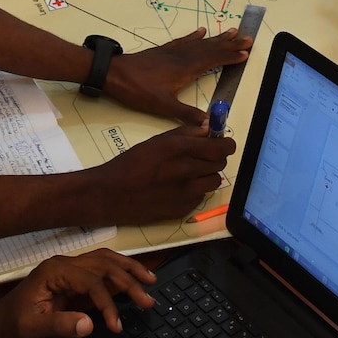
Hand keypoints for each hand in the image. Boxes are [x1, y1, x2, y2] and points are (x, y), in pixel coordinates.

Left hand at [0, 249, 156, 337]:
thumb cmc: (13, 326)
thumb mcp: (31, 329)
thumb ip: (59, 326)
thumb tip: (90, 325)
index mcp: (54, 271)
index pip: (90, 281)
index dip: (107, 302)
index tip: (115, 325)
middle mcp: (65, 264)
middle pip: (103, 265)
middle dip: (128, 281)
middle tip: (148, 301)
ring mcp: (70, 270)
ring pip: (105, 262)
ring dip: (128, 271)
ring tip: (150, 281)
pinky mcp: (74, 280)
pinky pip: (101, 272)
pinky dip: (120, 275)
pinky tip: (134, 281)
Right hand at [87, 124, 234, 222]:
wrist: (111, 194)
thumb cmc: (131, 163)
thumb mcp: (157, 141)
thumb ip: (185, 133)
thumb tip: (209, 128)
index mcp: (179, 149)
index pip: (220, 147)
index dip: (226, 145)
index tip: (224, 144)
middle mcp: (186, 170)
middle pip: (220, 164)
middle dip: (215, 159)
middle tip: (204, 158)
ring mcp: (186, 193)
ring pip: (214, 182)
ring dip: (207, 176)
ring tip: (192, 174)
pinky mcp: (183, 210)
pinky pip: (200, 197)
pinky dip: (195, 191)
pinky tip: (179, 188)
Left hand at [107, 27, 252, 122]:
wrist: (113, 74)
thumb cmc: (137, 90)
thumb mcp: (163, 106)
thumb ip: (186, 114)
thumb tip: (208, 123)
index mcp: (185, 69)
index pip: (214, 60)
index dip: (230, 56)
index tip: (247, 53)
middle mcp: (182, 57)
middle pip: (211, 48)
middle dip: (230, 44)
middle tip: (248, 38)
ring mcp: (173, 52)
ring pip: (200, 43)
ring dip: (217, 38)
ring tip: (232, 31)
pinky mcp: (163, 51)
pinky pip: (183, 41)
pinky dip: (194, 36)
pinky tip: (201, 31)